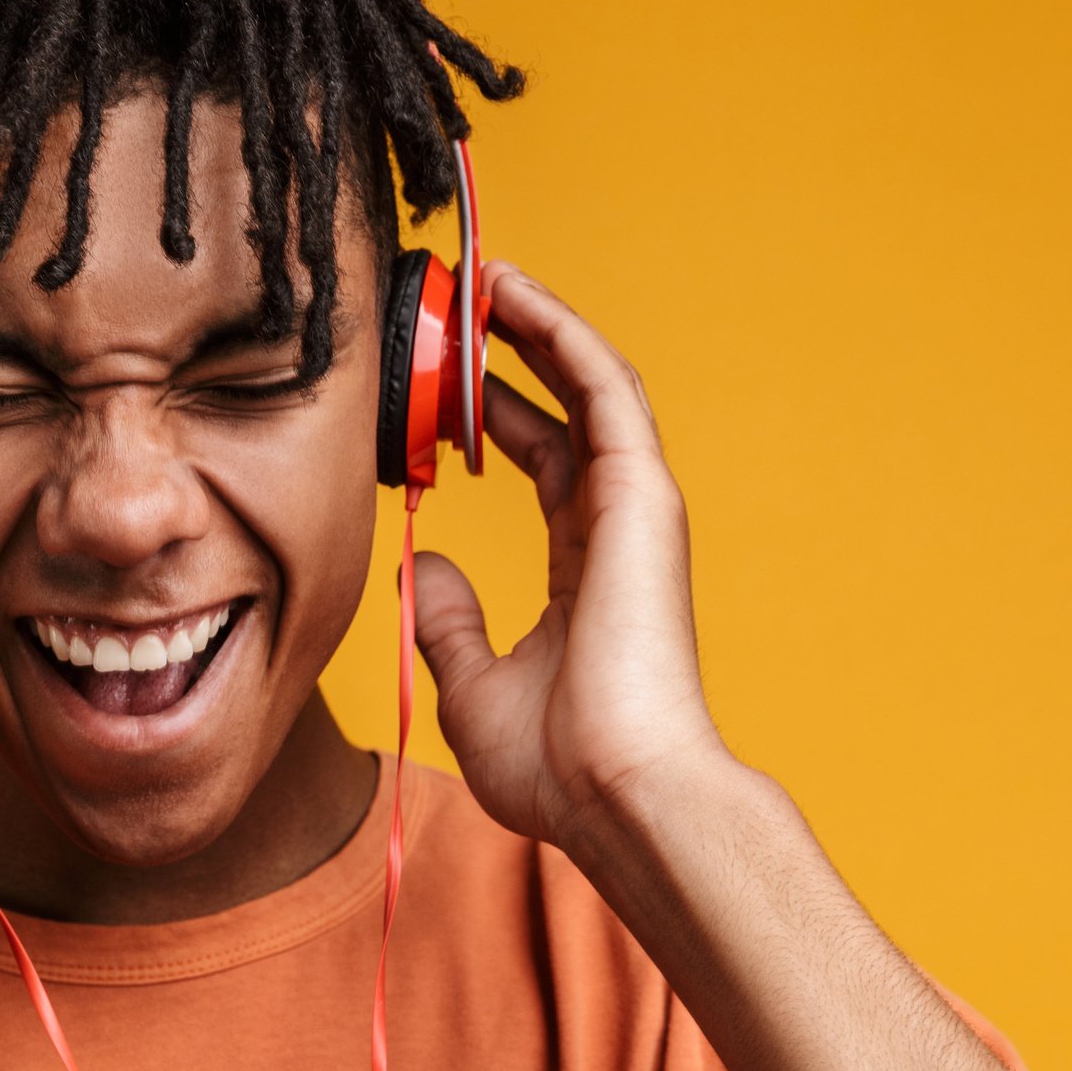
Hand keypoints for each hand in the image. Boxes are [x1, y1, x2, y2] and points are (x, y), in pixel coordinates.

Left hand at [413, 263, 731, 848]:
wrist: (614, 794)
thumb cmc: (557, 766)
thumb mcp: (473, 686)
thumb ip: (452, 623)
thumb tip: (429, 568)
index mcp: (582, 570)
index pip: (540, 462)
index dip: (492, 413)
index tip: (440, 379)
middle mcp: (613, 531)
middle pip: (561, 413)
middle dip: (510, 354)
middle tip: (457, 304)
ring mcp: (633, 510)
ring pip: (588, 386)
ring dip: (538, 327)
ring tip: (485, 276)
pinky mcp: (641, 497)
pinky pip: (603, 390)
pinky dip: (562, 336)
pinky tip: (518, 295)